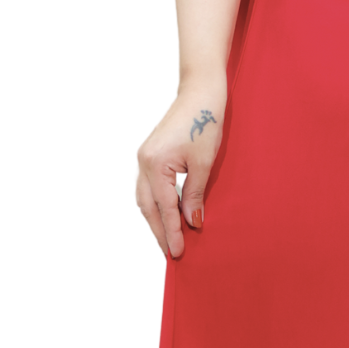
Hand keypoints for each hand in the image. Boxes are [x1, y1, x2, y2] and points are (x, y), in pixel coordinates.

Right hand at [136, 77, 226, 259]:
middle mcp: (143, 162)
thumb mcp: (203, 163)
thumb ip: (194, 195)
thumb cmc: (205, 122)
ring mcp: (143, 158)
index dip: (171, 232)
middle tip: (171, 255)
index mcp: (154, 164)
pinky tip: (166, 216)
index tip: (178, 253)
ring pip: (145, 199)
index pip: (164, 208)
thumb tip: (192, 223)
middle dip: (159, 232)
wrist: (200, 92)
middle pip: (148, 207)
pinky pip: (148, 188)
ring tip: (168, 241)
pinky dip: (156, 205)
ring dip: (156, 220)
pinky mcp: (150, 155)